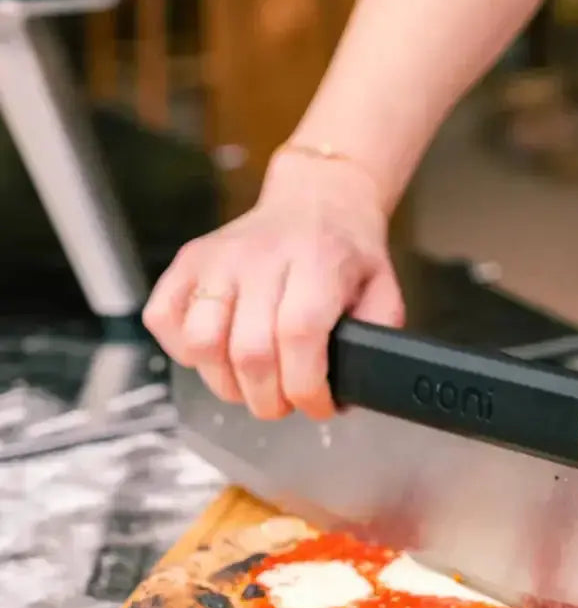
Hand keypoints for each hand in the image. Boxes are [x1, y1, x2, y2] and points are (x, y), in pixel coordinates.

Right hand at [143, 148, 402, 420]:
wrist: (316, 202)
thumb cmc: (347, 254)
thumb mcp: (384, 290)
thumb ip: (378, 334)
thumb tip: (357, 382)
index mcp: (317, 262)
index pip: (298, 336)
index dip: (306, 387)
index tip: (319, 405)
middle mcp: (261, 257)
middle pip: (251, 352)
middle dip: (270, 400)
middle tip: (286, 403)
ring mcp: (218, 259)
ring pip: (203, 343)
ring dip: (228, 384)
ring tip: (252, 386)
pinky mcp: (188, 261)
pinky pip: (164, 318)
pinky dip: (184, 352)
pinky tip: (218, 356)